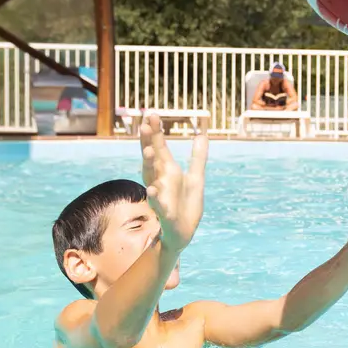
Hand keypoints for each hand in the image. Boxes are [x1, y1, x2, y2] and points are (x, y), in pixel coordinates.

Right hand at [140, 115, 207, 252]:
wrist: (182, 233)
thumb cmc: (185, 204)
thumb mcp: (196, 178)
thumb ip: (198, 157)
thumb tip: (202, 135)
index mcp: (167, 171)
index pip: (159, 148)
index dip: (155, 132)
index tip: (151, 114)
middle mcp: (159, 180)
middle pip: (152, 158)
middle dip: (148, 143)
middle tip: (145, 125)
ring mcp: (160, 196)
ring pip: (151, 178)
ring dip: (149, 165)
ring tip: (149, 151)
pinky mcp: (165, 213)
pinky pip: (158, 204)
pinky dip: (155, 197)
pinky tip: (153, 189)